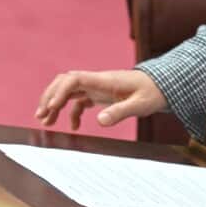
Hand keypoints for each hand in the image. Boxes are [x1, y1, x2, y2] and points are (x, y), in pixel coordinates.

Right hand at [35, 69, 167, 129]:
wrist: (164, 86)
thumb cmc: (153, 93)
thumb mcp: (140, 104)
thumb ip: (120, 112)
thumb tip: (99, 121)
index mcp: (104, 80)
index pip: (74, 79)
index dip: (59, 92)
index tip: (51, 108)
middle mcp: (97, 81)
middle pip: (65, 82)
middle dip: (50, 96)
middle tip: (41, 115)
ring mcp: (98, 87)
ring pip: (69, 91)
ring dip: (55, 103)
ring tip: (45, 121)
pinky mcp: (101, 94)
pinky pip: (80, 100)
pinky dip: (72, 112)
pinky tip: (73, 127)